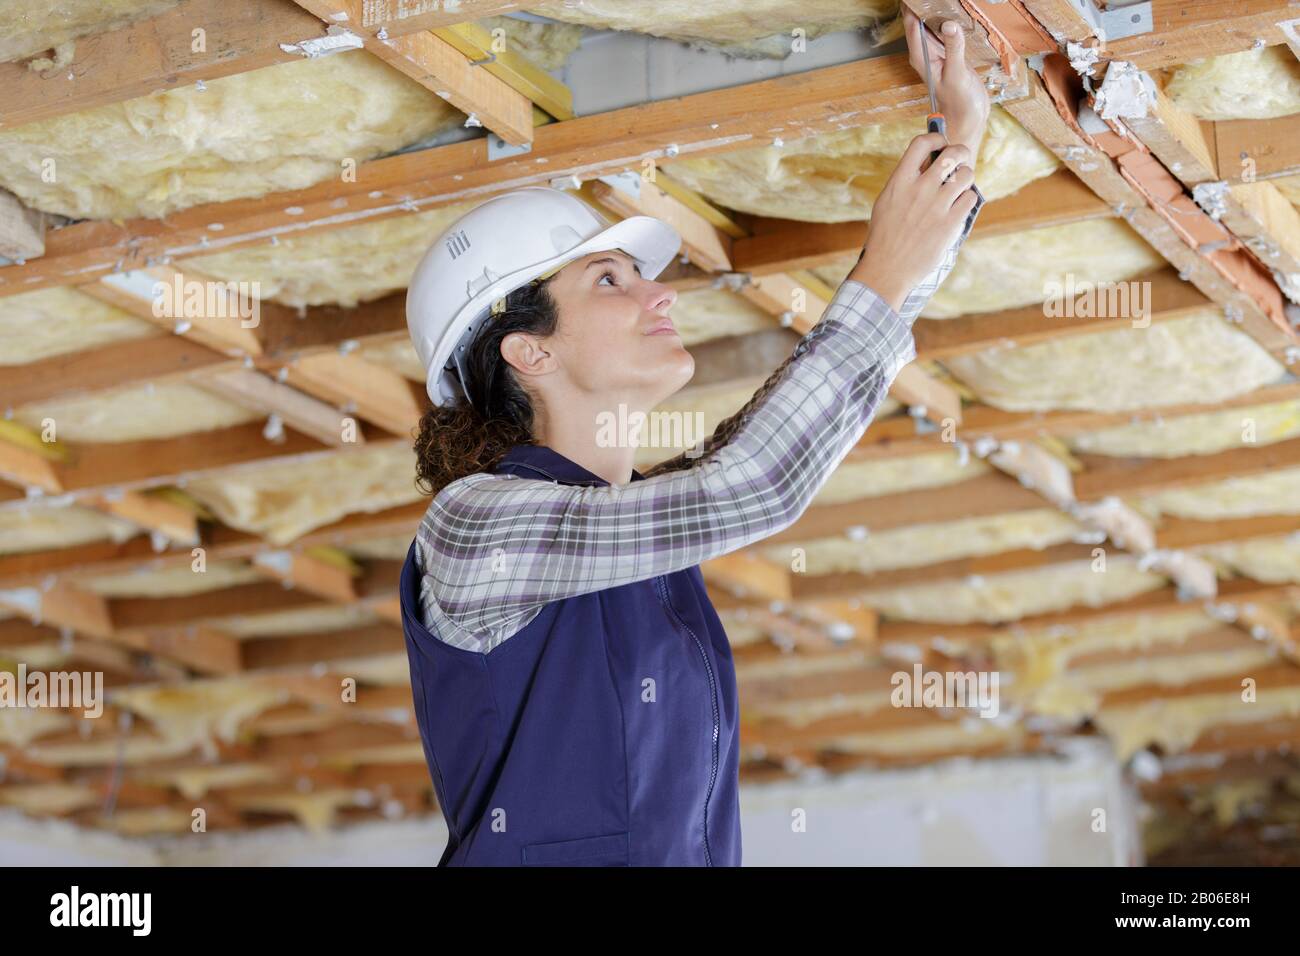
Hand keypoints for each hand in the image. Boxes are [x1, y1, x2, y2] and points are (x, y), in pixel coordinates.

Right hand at [849, 132, 978, 311]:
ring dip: (966, 177)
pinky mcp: (950, 223)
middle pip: (951, 154)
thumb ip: (905, 181)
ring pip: (966, 175)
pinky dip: (967, 199)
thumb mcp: (886, 203)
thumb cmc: (885, 236)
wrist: (888, 268)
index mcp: (899, 182)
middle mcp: (919, 189)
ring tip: (959, 187)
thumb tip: (926, 163)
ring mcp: (937, 206)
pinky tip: (959, 207)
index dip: (936, 137)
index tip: (941, 144)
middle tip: (960, 161)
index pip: (922, 144)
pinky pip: (971, 198)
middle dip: (960, 153)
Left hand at [903, 9, 989, 155]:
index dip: (911, 7)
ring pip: (931, 24)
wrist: (968, 118)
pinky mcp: (949, 52)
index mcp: (921, 57)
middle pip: (918, 21)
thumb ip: (954, 48)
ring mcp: (937, 52)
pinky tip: (951, 9)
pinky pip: (944, 30)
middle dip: (920, 6)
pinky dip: (946, 19)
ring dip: (933, 10)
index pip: (911, 25)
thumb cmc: (959, 102)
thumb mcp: (957, 74)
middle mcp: (926, 53)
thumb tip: (949, 25)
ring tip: (939, 1)